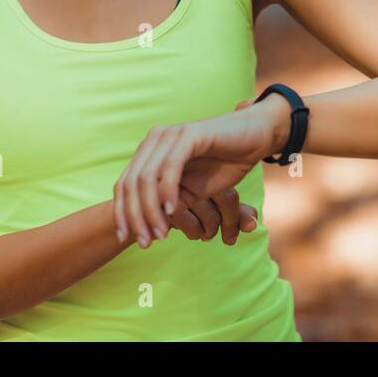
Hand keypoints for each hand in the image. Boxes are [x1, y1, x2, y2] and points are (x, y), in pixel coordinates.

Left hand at [114, 97, 281, 247]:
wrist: (255, 136)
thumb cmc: (225, 163)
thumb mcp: (192, 190)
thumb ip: (168, 203)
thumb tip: (145, 227)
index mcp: (150, 150)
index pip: (124, 184)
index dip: (122, 213)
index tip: (125, 239)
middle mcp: (155, 139)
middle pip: (131, 183)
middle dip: (135, 217)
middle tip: (146, 242)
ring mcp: (170, 135)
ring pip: (147, 178)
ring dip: (151, 210)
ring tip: (161, 234)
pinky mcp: (189, 134)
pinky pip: (170, 167)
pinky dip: (168, 191)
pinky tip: (174, 211)